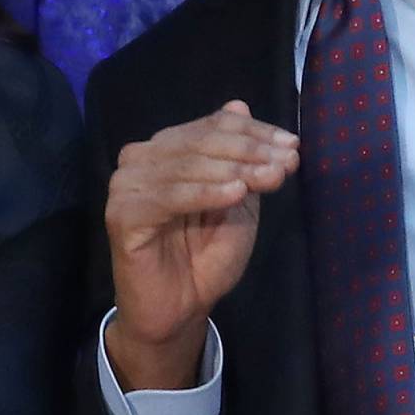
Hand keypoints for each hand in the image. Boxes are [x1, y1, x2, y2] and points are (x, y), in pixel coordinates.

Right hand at [103, 100, 298, 390]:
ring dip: (234, 170)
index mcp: (166, 149)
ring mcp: (126, 184)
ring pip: (187, 164)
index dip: (255, 132)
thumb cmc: (206, 255)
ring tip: (270, 179)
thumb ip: (238, 158)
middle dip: (249, 151)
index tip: (292, 147)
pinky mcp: (121, 214)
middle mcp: (141, 158)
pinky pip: (169, 197)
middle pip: (200, 140)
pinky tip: (235, 194)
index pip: (211, 125)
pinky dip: (205, 193)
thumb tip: (239, 105)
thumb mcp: (236, 201)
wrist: (178, 309)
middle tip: (285, 164)